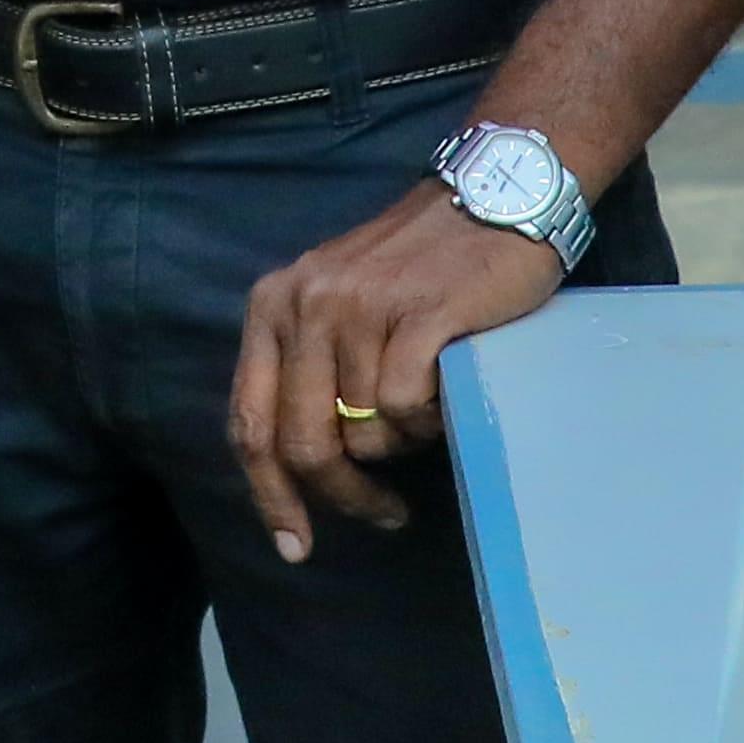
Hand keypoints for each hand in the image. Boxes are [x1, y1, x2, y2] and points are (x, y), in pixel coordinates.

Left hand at [226, 179, 564, 563]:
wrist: (493, 196)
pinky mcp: (419, 315)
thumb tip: (303, 470)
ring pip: (365, 432)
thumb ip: (309, 369)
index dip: (269, 495)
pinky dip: (431, 418)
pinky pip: (408, 408)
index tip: (296, 546)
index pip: (250, 422)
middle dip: (344, 495)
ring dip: (402, 438)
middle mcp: (305, 303)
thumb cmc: (417, 266)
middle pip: (304, 443)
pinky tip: (448, 391)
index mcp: (273, 305)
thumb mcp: (338, 303)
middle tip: (383, 512)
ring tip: (428, 400)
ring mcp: (361, 308)